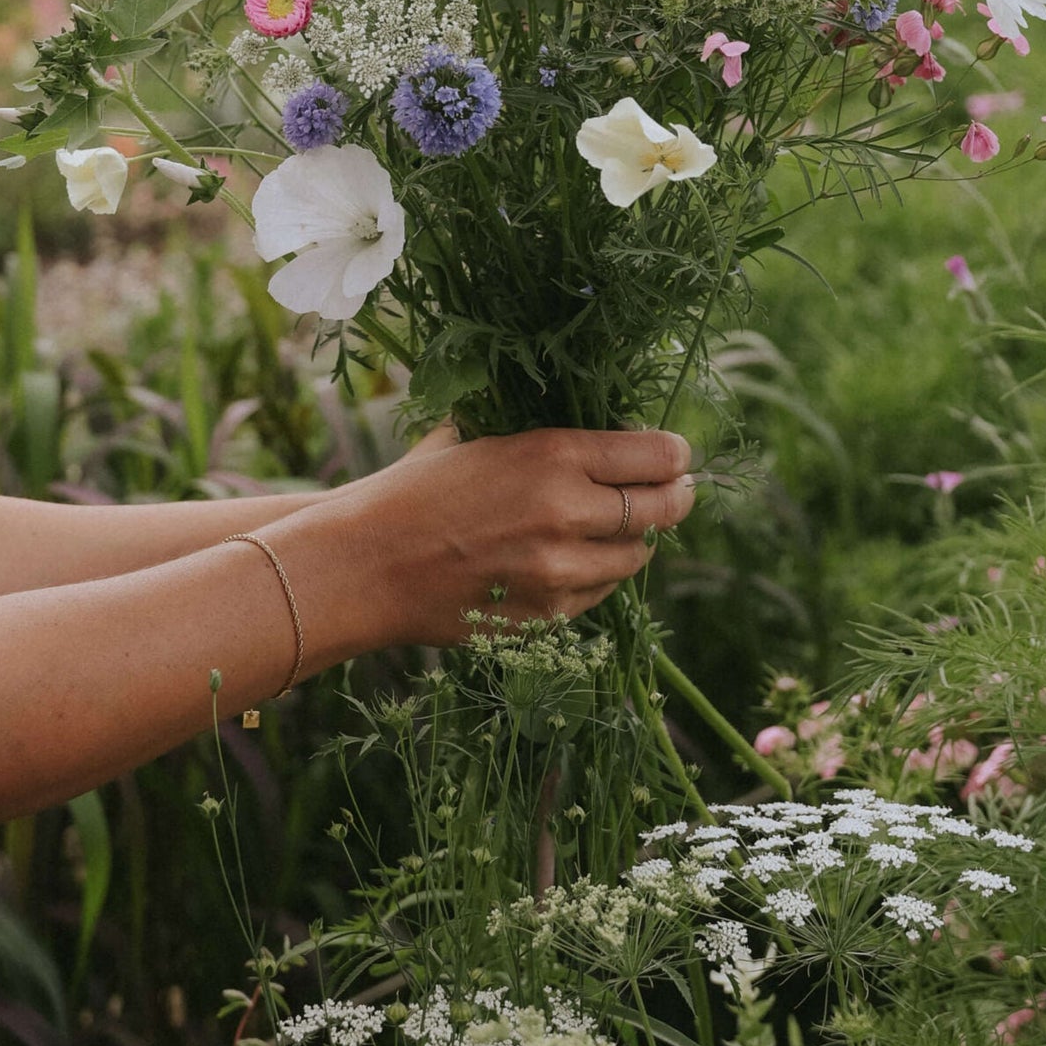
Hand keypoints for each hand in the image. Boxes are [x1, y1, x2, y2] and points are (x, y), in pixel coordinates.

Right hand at [333, 426, 694, 647]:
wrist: (367, 562)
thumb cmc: (418, 487)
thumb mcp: (480, 434)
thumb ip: (543, 435)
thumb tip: (603, 429)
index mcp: (553, 455)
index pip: (656, 455)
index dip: (675, 455)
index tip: (676, 456)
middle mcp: (567, 513)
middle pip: (662, 509)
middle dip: (676, 497)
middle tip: (678, 491)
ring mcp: (560, 572)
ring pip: (637, 557)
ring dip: (637, 539)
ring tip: (624, 526)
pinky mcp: (547, 616)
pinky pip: (600, 593)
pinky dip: (599, 574)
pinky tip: (579, 559)